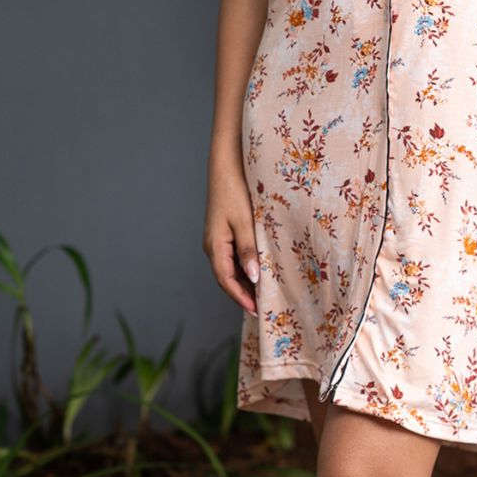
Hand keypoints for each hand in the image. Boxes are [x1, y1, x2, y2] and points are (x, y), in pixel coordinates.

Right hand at [202, 162, 259, 316]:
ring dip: (245, 282)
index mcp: (214, 246)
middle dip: (243, 294)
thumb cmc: (234, 190)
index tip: (257, 311)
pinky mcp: (224, 231)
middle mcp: (213, 246)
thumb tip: (253, 278)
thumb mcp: (244, 221)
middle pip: (227, 278)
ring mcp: (217, 239)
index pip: (226, 280)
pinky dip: (245, 267)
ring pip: (230, 268)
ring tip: (263, 295)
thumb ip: (248, 249)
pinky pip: (233, 256)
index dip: (241, 298)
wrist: (226, 165)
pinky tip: (258, 270)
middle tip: (264, 308)